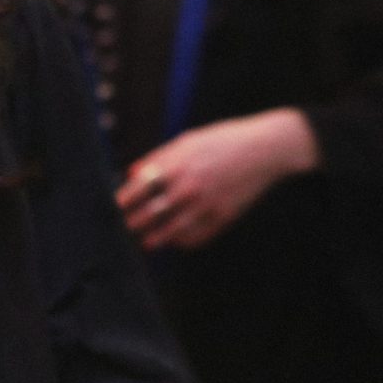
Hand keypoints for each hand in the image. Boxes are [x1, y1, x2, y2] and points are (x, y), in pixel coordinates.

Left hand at [115, 108, 319, 250]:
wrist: (264, 149)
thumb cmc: (224, 140)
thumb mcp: (188, 140)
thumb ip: (159, 157)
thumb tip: (133, 172)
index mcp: (176, 165)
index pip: (139, 189)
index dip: (125, 200)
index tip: (119, 205)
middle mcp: (188, 187)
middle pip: (151, 213)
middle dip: (135, 222)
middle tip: (128, 226)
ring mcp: (206, 205)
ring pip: (171, 231)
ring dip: (155, 239)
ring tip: (147, 242)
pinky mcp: (223, 217)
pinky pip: (197, 237)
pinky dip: (184, 241)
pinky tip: (177, 241)